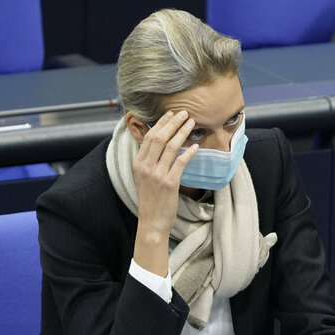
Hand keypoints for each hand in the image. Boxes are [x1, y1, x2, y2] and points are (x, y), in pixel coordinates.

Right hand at [132, 110, 197, 275]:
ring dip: (182, 132)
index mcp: (138, 163)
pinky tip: (196, 146)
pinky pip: (181, 162)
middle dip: (173, 122)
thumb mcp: (144, 178)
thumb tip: (161, 145)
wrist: (152, 222)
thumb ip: (149, 161)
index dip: (161, 123)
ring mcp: (157, 175)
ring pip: (171, 146)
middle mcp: (145, 167)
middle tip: (184, 113)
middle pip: (160, 137)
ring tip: (192, 123)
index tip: (171, 114)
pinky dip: (189, 152)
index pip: (149, 137)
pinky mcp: (169, 183)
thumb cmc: (151, 200)